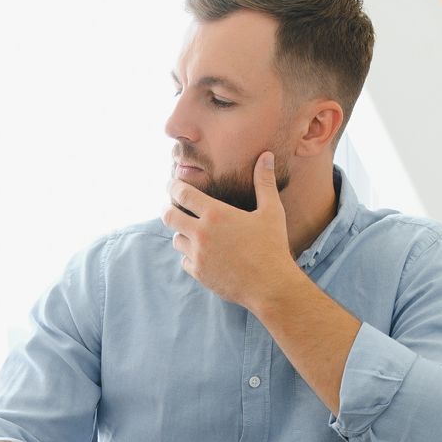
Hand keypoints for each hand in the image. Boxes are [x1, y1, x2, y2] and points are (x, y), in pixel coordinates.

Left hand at [162, 150, 297, 309]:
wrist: (271, 286)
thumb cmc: (273, 246)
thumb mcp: (271, 211)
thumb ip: (264, 182)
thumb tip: (266, 155)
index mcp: (216, 214)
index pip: (182, 193)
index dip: (174, 186)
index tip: (173, 184)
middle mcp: (201, 234)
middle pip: (168, 216)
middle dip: (169, 209)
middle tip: (174, 206)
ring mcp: (198, 256)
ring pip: (176, 239)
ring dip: (182, 233)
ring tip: (192, 230)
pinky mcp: (199, 274)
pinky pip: (185, 261)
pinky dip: (190, 256)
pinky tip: (203, 253)